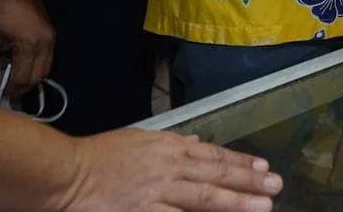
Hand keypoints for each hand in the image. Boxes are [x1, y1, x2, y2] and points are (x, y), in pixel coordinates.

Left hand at [0, 0, 54, 97]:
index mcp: (30, 45)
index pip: (22, 78)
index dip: (9, 90)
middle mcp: (46, 45)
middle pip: (38, 78)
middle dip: (22, 88)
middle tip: (5, 90)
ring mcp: (52, 40)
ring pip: (45, 70)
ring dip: (30, 79)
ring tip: (13, 80)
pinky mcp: (52, 36)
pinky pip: (47, 60)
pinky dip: (36, 68)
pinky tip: (22, 66)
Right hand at [54, 130, 280, 211]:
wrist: (66, 174)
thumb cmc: (99, 156)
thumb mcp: (140, 139)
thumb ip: (172, 142)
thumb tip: (198, 143)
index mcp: (169, 149)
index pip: (214, 156)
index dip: (241, 163)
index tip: (264, 168)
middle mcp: (169, 169)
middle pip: (216, 176)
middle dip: (249, 183)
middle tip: (275, 187)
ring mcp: (157, 195)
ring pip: (203, 199)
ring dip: (234, 203)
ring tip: (261, 207)